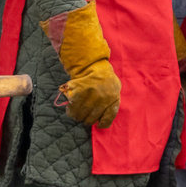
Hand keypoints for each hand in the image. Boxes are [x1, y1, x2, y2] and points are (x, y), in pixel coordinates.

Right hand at [46, 2, 121, 129]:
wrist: (92, 63)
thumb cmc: (105, 77)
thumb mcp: (114, 88)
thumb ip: (111, 102)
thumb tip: (104, 119)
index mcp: (112, 98)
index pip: (108, 117)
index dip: (102, 123)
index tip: (99, 124)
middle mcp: (102, 99)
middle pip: (92, 119)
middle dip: (88, 120)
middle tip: (85, 117)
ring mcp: (89, 97)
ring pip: (81, 116)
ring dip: (78, 117)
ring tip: (77, 114)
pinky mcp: (78, 93)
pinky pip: (72, 108)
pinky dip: (71, 111)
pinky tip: (71, 109)